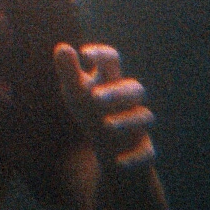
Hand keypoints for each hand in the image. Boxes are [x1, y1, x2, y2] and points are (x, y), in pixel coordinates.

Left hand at [55, 43, 156, 170]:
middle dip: (116, 92)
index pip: (112, 60)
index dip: (101, 54)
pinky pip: (147, 153)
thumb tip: (63, 47)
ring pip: (144, 117)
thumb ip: (69, 71)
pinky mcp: (142, 150)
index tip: (84, 54)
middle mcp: (129, 102)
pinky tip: (118, 162)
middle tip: (95, 97)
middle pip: (134, 89)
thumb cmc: (92, 113)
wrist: (110, 152)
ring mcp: (138, 126)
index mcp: (111, 82)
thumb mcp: (76, 93)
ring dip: (126, 120)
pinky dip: (134, 158)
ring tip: (106, 125)